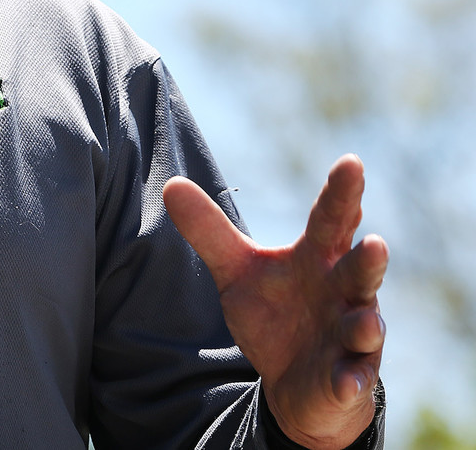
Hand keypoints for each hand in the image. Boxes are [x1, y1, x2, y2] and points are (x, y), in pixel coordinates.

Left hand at [164, 155, 386, 449]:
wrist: (293, 381)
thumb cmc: (275, 313)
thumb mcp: (238, 272)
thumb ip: (210, 232)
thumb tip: (171, 184)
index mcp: (316, 258)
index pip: (330, 220)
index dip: (342, 194)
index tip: (351, 163)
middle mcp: (342, 292)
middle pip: (358, 270)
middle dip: (368, 259)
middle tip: (376, 242)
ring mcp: (350, 336)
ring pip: (365, 326)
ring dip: (366, 324)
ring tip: (363, 322)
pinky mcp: (348, 377)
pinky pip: (353, 379)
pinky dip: (350, 381)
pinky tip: (345, 384)